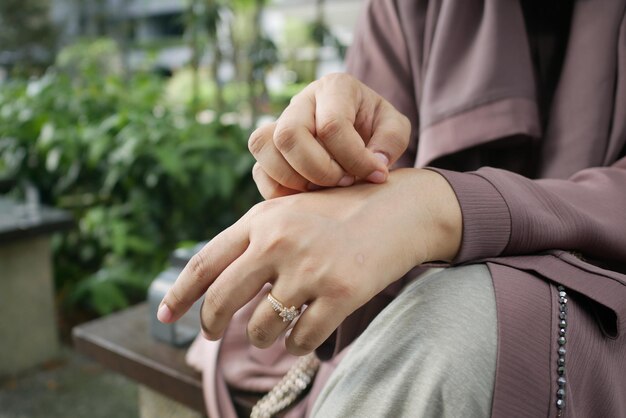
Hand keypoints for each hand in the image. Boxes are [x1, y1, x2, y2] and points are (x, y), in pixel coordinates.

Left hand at [157, 169, 461, 354]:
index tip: (166, 314)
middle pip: (222, 300)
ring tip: (272, 331)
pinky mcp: (340, 293)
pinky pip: (300, 339)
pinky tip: (302, 336)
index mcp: (262, 220)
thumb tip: (217, 283)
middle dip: (211, 324)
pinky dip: (296, 345)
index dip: (181, 293)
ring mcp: (310, 268)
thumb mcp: (290, 211)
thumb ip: (253, 238)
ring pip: (261, 327)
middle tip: (213, 334)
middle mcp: (279, 242)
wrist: (400, 208)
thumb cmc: (341, 212)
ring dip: (262, 337)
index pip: (206, 262)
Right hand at [249, 73, 410, 198]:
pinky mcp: (268, 151)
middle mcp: (301, 101)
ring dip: (295, 179)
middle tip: (345, 182)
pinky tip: (310, 194)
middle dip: (319, 170)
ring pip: (263, 147)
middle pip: (289, 134)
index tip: (375, 174)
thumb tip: (374, 163)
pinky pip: (259, 171)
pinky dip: (281, 191)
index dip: (354, 158)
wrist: (359, 134)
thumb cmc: (376, 129)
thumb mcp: (394, 128)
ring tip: (325, 188)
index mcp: (335, 88)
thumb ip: (391, 141)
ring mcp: (279, 124)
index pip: (332, 125)